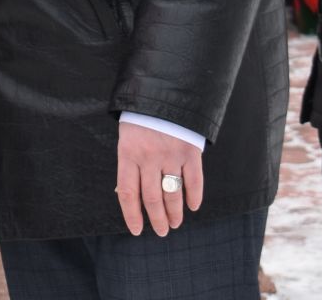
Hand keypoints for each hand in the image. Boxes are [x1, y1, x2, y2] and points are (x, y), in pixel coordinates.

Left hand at [116, 121, 203, 236]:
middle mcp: (149, 157)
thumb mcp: (128, 138)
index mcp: (129, 153)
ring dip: (175, 212)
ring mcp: (171, 154)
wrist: (164, 91)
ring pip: (172, 193)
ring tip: (175, 223)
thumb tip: (126, 195)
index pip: (128, 193)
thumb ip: (129, 164)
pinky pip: (193, 180)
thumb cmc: (141, 118)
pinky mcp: (190, 151)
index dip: (132, 215)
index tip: (137, 230)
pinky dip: (194, 196)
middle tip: (162, 231)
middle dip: (157, 219)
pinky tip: (192, 206)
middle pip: (152, 198)